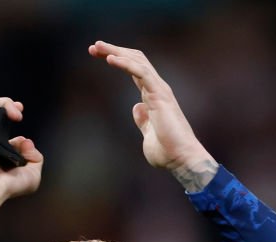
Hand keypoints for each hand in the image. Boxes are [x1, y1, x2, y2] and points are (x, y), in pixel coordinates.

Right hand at [0, 97, 43, 220]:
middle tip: (19, 116)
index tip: (25, 149)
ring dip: (7, 105)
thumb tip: (26, 142)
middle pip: (0, 121)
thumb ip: (35, 158)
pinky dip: (4, 104)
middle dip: (12, 113)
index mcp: (1, 158)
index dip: (22, 143)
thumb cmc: (8, 186)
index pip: (13, 143)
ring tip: (17, 114)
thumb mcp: (32, 176)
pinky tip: (14, 114)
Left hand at [89, 41, 217, 190]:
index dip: (118, 60)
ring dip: (116, 52)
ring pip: (137, 61)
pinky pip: (141, 72)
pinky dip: (125, 63)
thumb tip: (137, 108)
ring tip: (97, 47)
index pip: (134, 71)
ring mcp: (159, 90)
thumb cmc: (167, 152)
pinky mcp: (159, 94)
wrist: (181, 159)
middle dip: (114, 51)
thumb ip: (143, 121)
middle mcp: (157, 88)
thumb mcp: (148, 135)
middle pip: (134, 60)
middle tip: (94, 47)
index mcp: (153, 96)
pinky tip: (110, 59)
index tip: (99, 56)